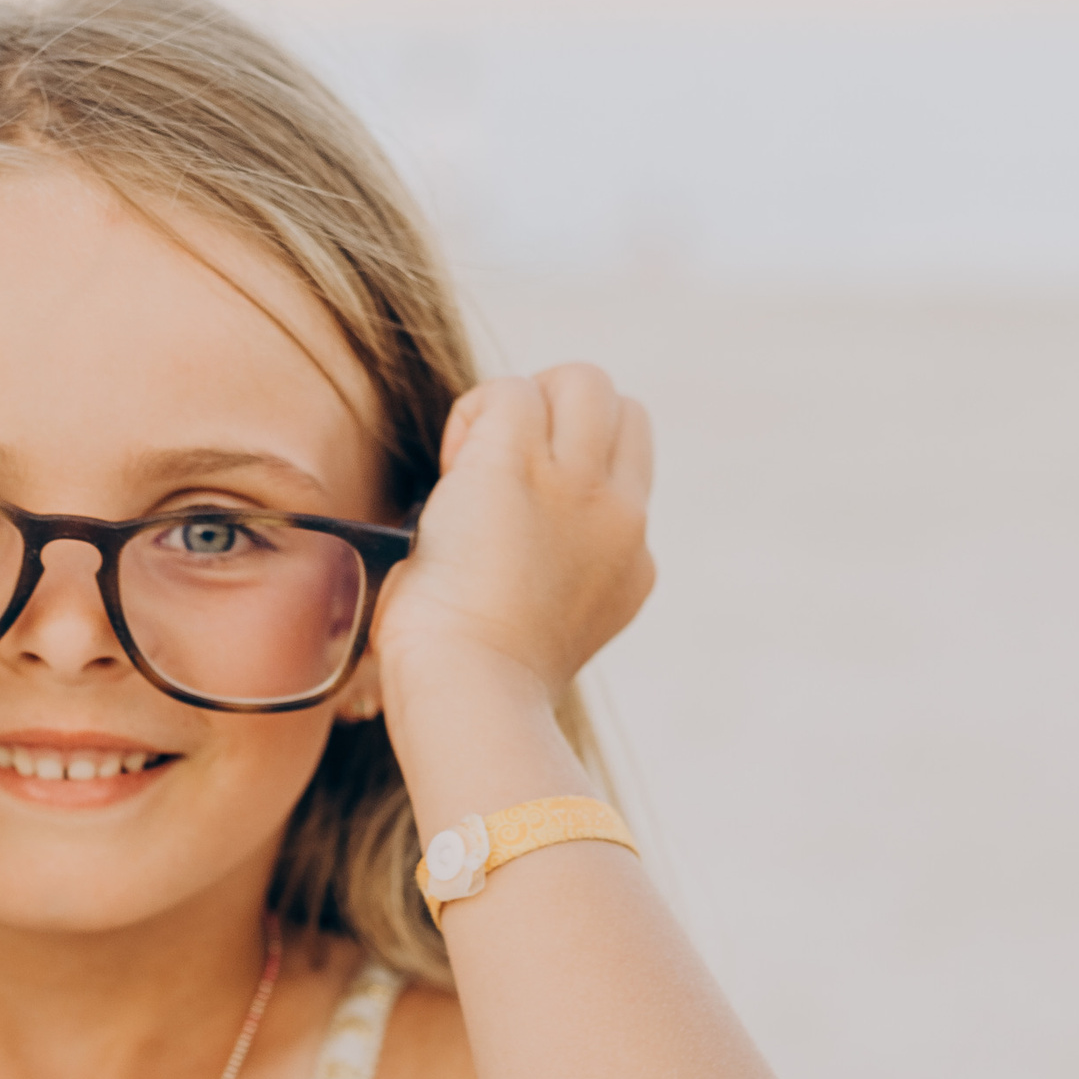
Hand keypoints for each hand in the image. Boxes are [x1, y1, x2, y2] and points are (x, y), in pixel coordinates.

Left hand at [373, 365, 654, 710]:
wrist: (469, 697)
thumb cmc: (473, 685)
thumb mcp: (538, 628)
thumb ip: (546, 574)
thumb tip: (495, 540)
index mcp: (629, 566)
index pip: (624, 471)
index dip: (569, 467)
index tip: (515, 518)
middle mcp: (621, 519)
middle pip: (619, 408)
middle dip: (557, 419)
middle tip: (496, 478)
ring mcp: (579, 486)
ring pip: (583, 380)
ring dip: (520, 405)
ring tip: (472, 471)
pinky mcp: (520, 463)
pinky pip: (508, 392)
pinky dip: (472, 417)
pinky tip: (449, 476)